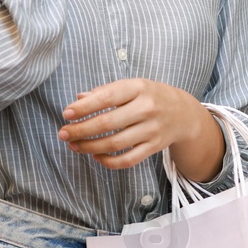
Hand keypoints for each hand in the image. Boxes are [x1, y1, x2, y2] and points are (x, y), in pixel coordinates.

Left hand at [57, 78, 223, 180]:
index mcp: (138, 88)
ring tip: (74, 146)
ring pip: (115, 143)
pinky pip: (128, 160)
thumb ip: (104, 92)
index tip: (66, 114)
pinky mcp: (154, 147)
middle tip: (63, 134)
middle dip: (81, 130)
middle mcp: (146, 108)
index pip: (107, 98)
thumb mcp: (131, 86)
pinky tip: (95, 156)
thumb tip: (78, 99)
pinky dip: (109, 161)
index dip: (85, 107)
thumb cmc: (149, 96)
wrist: (183, 113)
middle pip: (108, 123)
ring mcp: (151, 130)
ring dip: (90, 147)